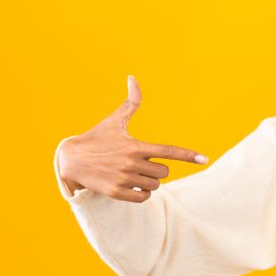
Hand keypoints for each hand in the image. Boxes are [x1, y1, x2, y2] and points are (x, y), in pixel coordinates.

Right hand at [56, 75, 208, 202]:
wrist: (70, 160)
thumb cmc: (97, 138)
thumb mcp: (114, 120)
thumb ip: (131, 103)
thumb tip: (133, 78)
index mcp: (136, 145)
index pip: (168, 150)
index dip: (188, 155)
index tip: (204, 159)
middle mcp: (132, 163)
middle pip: (164, 171)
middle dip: (158, 169)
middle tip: (142, 164)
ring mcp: (124, 178)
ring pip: (154, 185)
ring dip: (149, 181)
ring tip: (132, 173)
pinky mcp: (116, 192)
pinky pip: (143, 197)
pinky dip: (142, 193)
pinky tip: (132, 185)